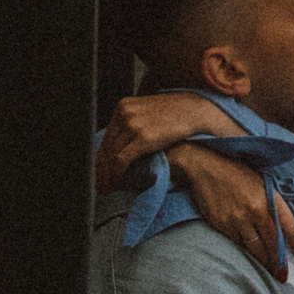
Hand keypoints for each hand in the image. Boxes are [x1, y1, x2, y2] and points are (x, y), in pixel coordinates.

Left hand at [96, 91, 235, 189]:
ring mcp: (132, 125)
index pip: (107, 137)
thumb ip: (134, 123)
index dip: (101, 157)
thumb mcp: (148, 112)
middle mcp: (124, 114)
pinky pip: (121, 159)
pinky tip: (118, 181)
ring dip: (108, 174)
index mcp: (123, 107)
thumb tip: (122, 144)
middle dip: (101, 169)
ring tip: (109, 187)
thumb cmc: (175, 114)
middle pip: (106, 147)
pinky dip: (117, 172)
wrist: (194, 111)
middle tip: (100, 185)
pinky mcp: (141, 137)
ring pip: (111, 155)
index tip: (99, 172)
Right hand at [175, 140, 293, 282]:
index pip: (292, 230)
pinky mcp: (221, 224)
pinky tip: (250, 258)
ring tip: (271, 272)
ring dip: (265, 263)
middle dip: (281, 264)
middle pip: (274, 245)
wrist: (205, 165)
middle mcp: (256, 210)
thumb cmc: (238, 174)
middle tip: (285, 276)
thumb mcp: (263, 183)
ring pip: (255, 249)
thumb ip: (276, 205)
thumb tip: (289, 229)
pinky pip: (237, 245)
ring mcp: (237, 219)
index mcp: (271, 198)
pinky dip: (246, 253)